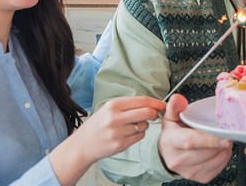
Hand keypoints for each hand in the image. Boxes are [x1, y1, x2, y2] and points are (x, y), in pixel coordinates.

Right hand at [48, 96, 165, 184]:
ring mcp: (118, 132)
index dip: (156, 102)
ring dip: (143, 125)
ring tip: (131, 126)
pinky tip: (127, 134)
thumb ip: (129, 105)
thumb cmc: (98, 124)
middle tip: (153, 115)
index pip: (142, 101)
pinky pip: (139, 137)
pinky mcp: (120, 144)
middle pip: (147, 113)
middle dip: (153, 113)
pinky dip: (138, 135)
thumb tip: (152, 103)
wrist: (82, 144)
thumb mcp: (109, 109)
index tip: (163, 104)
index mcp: (113, 105)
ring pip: (144, 126)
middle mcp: (115, 118)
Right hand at [158, 94, 231, 182]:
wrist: (168, 155)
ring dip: (224, 148)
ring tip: (219, 138)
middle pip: (207, 151)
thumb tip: (179, 99)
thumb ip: (175, 106)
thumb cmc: (172, 135)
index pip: (191, 142)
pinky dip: (223, 156)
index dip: (210, 140)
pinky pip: (219, 166)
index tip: (225, 138)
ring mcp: (190, 171)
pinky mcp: (201, 177)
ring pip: (216, 159)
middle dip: (220, 141)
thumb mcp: (170, 118)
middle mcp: (179, 160)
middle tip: (224, 131)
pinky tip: (218, 148)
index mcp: (171, 142)